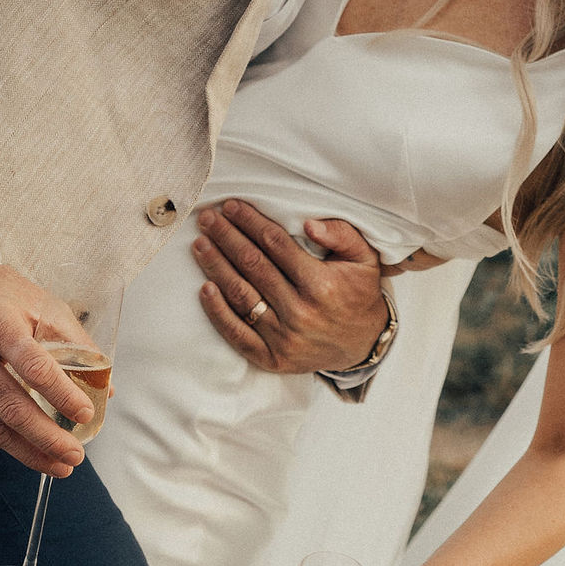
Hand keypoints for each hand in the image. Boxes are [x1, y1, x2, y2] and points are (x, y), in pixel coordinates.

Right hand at [0, 267, 100, 475]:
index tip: (85, 414)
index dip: (61, 394)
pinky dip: (8, 440)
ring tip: (58, 466)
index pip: (32, 365)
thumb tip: (106, 387)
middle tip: (75, 456)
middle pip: (9, 405)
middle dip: (46, 437)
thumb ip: (74, 344)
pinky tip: (31, 451)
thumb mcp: (40, 304)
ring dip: (28, 451)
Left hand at [194, 202, 388, 374]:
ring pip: (241, 296)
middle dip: (227, 238)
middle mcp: (301, 312)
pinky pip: (237, 334)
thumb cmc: (358, 293)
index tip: (232, 207)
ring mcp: (284, 338)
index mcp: (322, 285)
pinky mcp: (273, 358)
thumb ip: (341, 235)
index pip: (276, 244)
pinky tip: (205, 288)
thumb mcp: (364, 258)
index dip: (251, 222)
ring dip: (216, 267)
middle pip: (253, 266)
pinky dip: (218, 312)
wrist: (363, 344)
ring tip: (201, 244)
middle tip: (208, 219)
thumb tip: (308, 224)